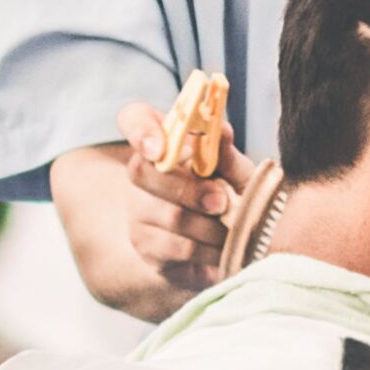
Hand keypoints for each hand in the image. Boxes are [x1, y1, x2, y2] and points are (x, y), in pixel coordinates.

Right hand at [46, 101, 254, 318]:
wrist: (223, 242)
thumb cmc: (230, 193)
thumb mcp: (236, 172)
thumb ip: (228, 155)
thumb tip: (222, 131)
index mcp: (164, 139)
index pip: (133, 118)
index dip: (140, 130)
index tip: (158, 147)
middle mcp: (141, 172)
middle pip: (141, 171)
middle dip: (187, 188)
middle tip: (222, 201)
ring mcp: (138, 211)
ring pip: (168, 215)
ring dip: (211, 226)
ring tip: (234, 230)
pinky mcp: (146, 246)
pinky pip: (176, 249)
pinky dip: (209, 251)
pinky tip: (224, 250)